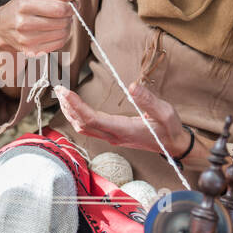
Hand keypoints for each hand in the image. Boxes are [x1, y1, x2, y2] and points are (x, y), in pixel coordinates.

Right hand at [0, 0, 74, 59]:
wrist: (2, 26)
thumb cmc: (21, 6)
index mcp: (24, 5)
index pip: (59, 9)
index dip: (70, 7)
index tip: (71, 6)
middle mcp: (23, 23)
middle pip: (62, 22)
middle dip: (68, 17)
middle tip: (64, 14)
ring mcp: (26, 39)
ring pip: (62, 34)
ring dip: (66, 27)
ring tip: (59, 22)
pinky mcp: (31, 51)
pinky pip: (58, 44)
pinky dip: (62, 37)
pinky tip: (55, 31)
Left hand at [54, 81, 186, 157]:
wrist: (174, 146)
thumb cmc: (169, 129)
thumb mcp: (165, 112)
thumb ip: (149, 100)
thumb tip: (133, 86)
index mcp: (123, 130)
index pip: (92, 119)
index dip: (76, 106)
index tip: (65, 92)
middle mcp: (113, 135)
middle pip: (82, 123)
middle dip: (68, 106)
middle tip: (58, 88)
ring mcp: (112, 137)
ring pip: (83, 127)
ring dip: (71, 112)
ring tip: (62, 94)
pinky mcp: (112, 135)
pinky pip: (89, 127)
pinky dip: (78, 115)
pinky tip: (74, 105)